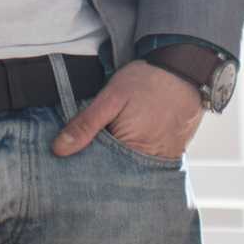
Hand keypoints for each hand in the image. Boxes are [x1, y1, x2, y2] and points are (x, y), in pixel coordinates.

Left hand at [51, 60, 199, 161]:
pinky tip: (129, 148)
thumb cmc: (147, 80)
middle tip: (91, 156)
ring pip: (133, 170)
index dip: (85, 164)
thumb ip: (85, 124)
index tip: (73, 160)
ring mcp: (163, 159)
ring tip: (112, 149)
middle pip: (118, 174)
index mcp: (130, 149)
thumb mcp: (110, 98)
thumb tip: (59, 149)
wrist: (184, 69)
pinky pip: (150, 164)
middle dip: (103, 168)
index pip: (100, 170)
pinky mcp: (172, 154)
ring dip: (121, 164)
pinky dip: (138, 159)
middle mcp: (149, 160)